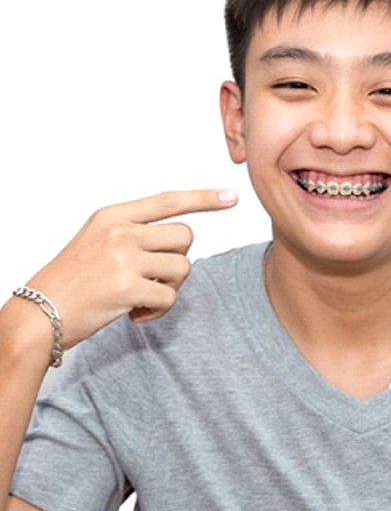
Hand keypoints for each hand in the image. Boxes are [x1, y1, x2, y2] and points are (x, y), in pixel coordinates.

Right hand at [17, 188, 237, 349]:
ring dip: (170, 287)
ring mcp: (124, 258)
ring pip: (183, 267)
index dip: (203, 198)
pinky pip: (170, 297)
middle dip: (177, 259)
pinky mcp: (127, 287)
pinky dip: (158, 311)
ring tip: (142, 296)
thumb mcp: (96, 240)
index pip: (168, 200)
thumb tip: (178, 239)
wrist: (39, 314)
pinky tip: (134, 314)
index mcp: (113, 216)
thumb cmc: (71, 281)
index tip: (230, 197)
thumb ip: (133, 233)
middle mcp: (120, 231)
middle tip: (153, 277)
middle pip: (185, 236)